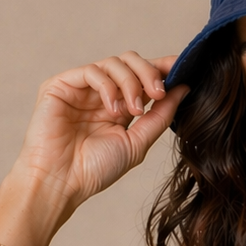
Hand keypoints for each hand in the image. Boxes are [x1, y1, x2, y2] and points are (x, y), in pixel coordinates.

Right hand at [9, 52, 188, 217]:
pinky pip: (92, 71)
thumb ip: (160, 115)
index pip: (143, 77)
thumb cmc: (94, 170)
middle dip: (149, 73)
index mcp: (119, 106)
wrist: (61, 183)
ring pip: (114, 63)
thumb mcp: (137, 143)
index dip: (162, 68)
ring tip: (133, 111)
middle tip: (159, 93)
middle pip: (131, 62)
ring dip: (131, 83)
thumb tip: (184, 89)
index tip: (182, 69)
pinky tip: (112, 110)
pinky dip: (109, 87)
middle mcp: (100, 93)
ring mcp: (81, 88)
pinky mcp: (61, 85)